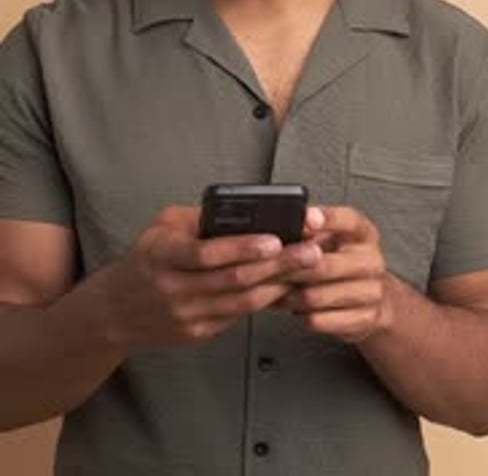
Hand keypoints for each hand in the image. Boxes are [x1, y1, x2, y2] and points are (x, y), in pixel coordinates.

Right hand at [102, 206, 321, 347]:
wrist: (117, 311)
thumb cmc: (146, 258)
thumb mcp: (161, 227)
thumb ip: (198, 219)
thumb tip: (243, 212)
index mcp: (163, 256)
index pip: (206, 254)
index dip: (242, 248)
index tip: (274, 239)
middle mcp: (175, 289)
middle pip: (234, 280)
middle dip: (278, 265)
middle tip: (311, 252)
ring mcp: (187, 316)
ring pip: (243, 302)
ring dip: (280, 284)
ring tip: (307, 268)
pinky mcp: (199, 333)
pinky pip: (238, 315)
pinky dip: (265, 300)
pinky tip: (286, 286)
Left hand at [277, 206, 389, 343]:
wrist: (372, 297)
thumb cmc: (342, 260)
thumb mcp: (332, 237)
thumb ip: (311, 230)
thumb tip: (280, 227)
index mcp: (364, 233)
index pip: (348, 220)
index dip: (326, 219)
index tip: (305, 219)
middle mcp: (372, 261)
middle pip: (323, 265)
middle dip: (289, 268)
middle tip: (266, 268)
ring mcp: (372, 292)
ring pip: (315, 296)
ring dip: (288, 295)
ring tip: (273, 289)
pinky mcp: (363, 320)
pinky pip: (318, 319)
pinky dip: (298, 314)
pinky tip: (291, 306)